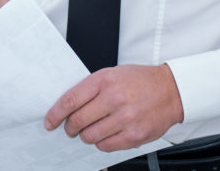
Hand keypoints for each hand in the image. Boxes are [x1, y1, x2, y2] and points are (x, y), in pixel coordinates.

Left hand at [44, 64, 183, 151]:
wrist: (170, 90)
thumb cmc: (140, 81)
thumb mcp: (112, 74)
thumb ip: (90, 89)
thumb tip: (68, 106)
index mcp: (104, 81)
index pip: (70, 100)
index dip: (55, 114)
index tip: (49, 121)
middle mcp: (114, 100)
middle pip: (78, 121)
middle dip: (69, 127)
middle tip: (70, 127)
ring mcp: (124, 119)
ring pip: (90, 136)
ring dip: (85, 135)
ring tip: (90, 130)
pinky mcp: (134, 136)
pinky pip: (106, 146)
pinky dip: (100, 142)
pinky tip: (105, 134)